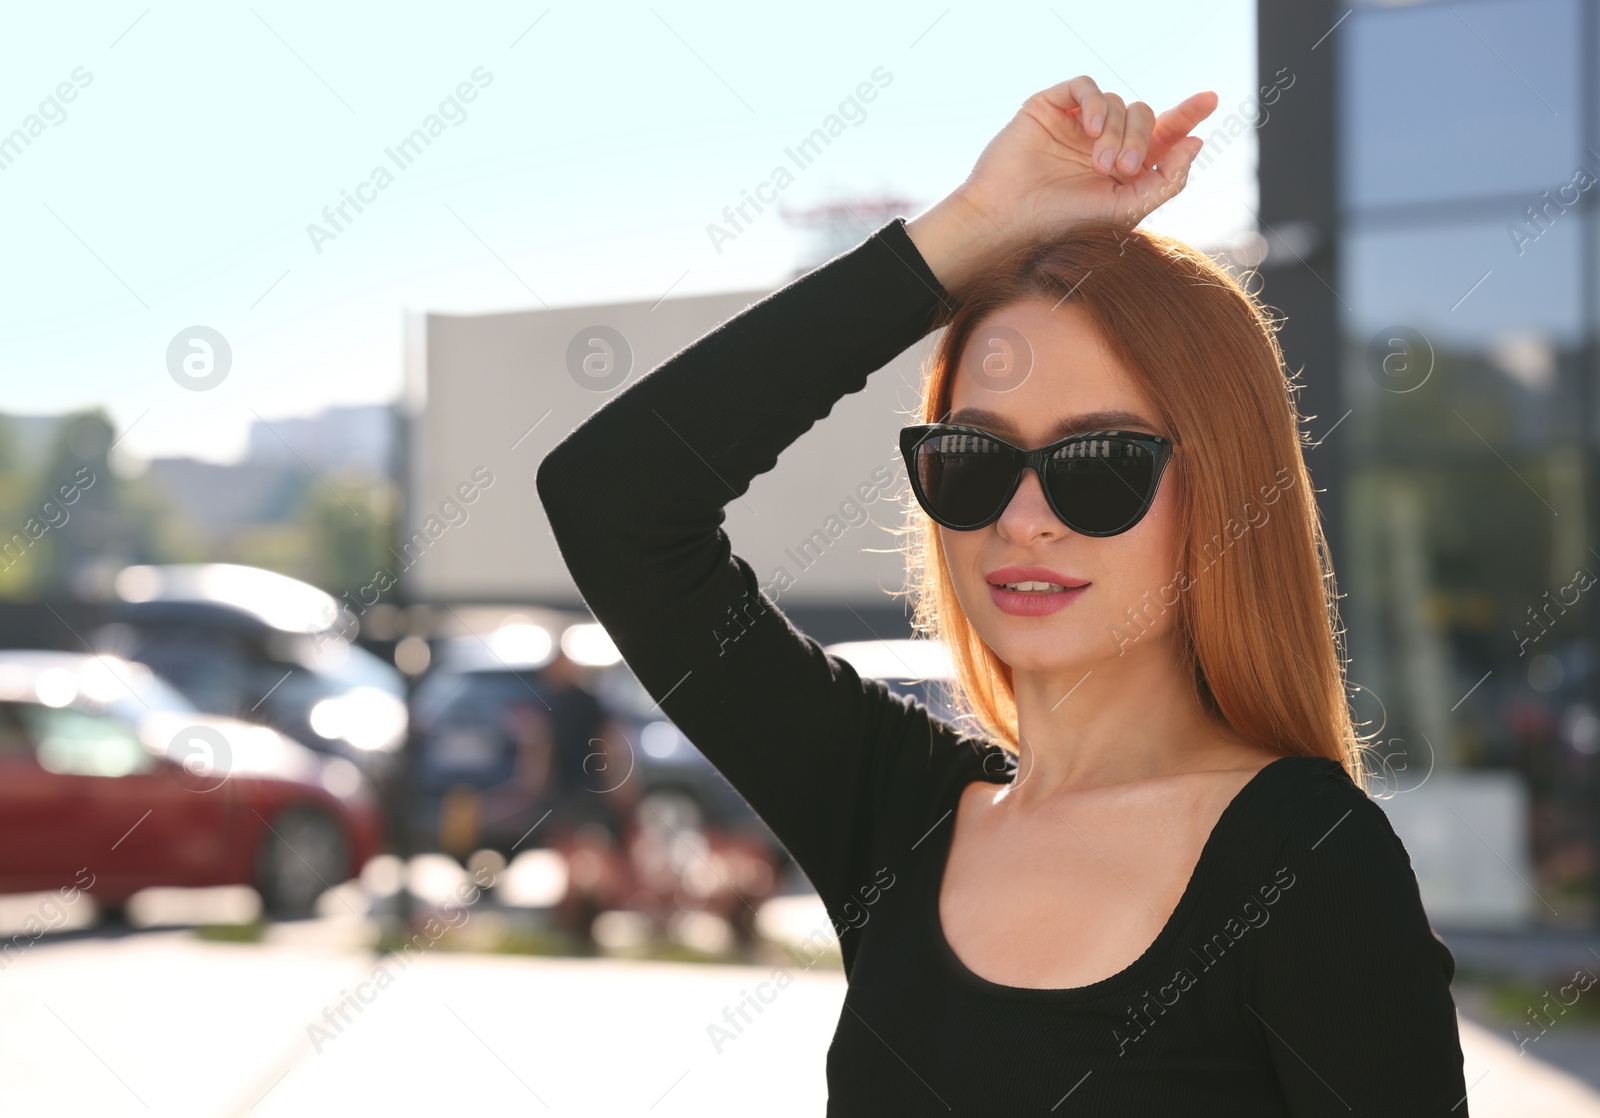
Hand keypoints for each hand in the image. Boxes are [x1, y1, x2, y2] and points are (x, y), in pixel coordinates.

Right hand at [907, 77, 1216, 295]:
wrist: (1008, 221)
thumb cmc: (1063, 224)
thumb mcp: (1127, 209)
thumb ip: (1167, 179)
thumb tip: (1196, 141)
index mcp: (1123, 165)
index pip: (1164, 131)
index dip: (1188, 114)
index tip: (1211, 100)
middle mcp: (1102, 141)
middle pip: (1144, 115)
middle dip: (1142, 138)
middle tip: (1123, 168)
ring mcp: (1075, 123)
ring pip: (1117, 102)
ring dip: (1116, 130)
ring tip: (1099, 163)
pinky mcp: (1050, 107)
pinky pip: (1085, 86)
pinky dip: (1093, 103)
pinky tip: (1088, 129)